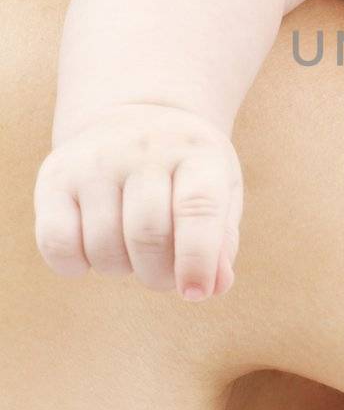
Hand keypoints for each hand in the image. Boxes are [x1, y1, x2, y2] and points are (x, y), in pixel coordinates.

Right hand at [34, 102, 241, 299]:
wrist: (134, 116)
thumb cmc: (185, 171)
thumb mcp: (220, 193)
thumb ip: (222, 242)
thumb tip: (214, 287)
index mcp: (197, 153)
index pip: (199, 208)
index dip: (198, 259)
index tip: (195, 292)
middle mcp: (144, 149)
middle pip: (148, 235)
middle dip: (158, 275)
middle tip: (163, 274)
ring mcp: (95, 159)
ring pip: (103, 245)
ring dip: (121, 270)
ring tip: (132, 252)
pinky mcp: (55, 175)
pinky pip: (57, 243)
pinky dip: (75, 265)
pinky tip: (92, 253)